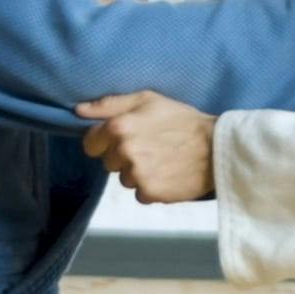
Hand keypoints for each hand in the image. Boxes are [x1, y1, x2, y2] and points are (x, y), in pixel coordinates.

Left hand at [77, 92, 214, 203]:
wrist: (216, 147)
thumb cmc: (181, 119)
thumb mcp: (147, 99)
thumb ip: (109, 104)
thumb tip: (78, 111)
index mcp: (118, 127)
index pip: (90, 144)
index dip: (105, 142)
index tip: (124, 139)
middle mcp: (124, 152)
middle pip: (108, 163)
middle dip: (124, 157)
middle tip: (150, 146)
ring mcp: (137, 175)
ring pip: (124, 179)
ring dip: (139, 172)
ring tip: (162, 160)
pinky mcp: (151, 193)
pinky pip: (140, 194)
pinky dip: (151, 187)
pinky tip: (168, 173)